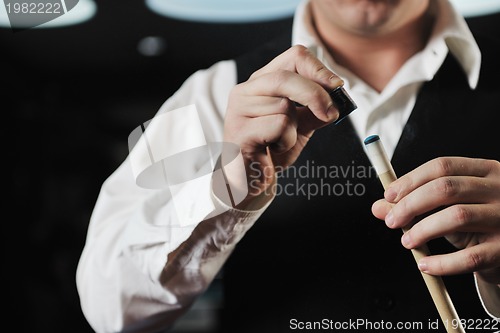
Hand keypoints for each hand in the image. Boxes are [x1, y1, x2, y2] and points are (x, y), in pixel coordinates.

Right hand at [223, 45, 342, 202]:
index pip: (294, 57)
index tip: (338, 86)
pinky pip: (278, 126)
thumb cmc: (273, 149)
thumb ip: (316, 109)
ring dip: (294, 128)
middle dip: (316, 95)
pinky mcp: (239, 131)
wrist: (250, 179)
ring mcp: (238, 110)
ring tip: (280, 141)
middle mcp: (245, 90)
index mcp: (261, 82)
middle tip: (332, 114)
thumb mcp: (301, 125)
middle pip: (286, 77)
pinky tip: (272, 150)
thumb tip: (338, 95)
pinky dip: (286, 140)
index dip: (319, 69)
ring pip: (284, 106)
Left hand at [372, 157, 499, 284]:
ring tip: (406, 241)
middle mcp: (499, 190)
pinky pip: (470, 257)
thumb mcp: (447, 207)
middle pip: (446, 188)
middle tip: (392, 221)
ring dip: (423, 230)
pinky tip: (425, 264)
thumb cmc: (476, 223)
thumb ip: (413, 203)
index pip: (442, 166)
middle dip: (411, 204)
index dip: (411, 180)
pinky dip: (442, 263)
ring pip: (457, 216)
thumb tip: (378, 207)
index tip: (389, 196)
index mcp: (485, 171)